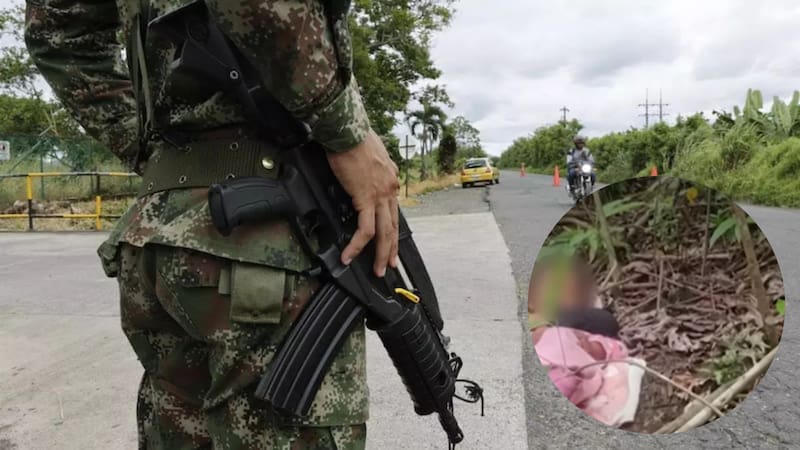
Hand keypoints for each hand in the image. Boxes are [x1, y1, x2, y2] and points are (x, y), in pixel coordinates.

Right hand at [327, 130, 399, 276]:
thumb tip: (363, 176)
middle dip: (391, 248)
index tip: (390, 241)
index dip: (392, 229)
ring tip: (376, 270)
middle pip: (393, 225)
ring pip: (384, 232)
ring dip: (380, 254)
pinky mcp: (366, 198)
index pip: (393, 210)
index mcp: (391, 179)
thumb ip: (370, 170)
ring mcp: (380, 195)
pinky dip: (357, 245)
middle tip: (389, 265)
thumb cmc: (353, 139)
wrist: (347, 131)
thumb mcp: (369, 155)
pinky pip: (364, 229)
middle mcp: (390, 189)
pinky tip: (349, 255)